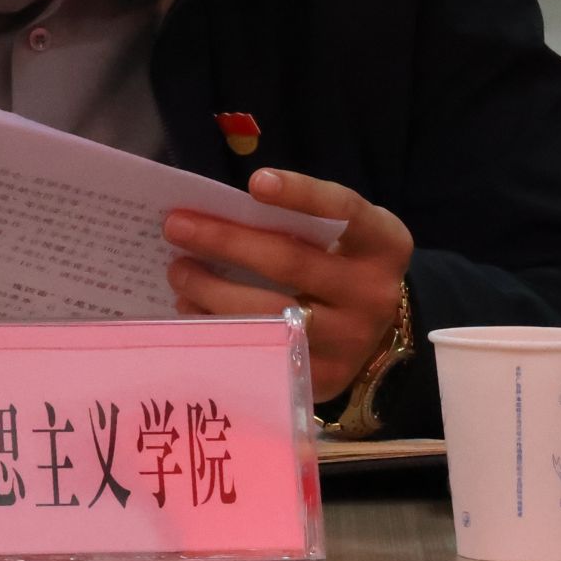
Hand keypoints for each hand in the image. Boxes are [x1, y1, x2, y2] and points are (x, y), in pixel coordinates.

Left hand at [162, 168, 412, 400]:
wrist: (373, 336)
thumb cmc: (340, 268)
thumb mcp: (339, 239)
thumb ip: (295, 222)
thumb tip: (212, 211)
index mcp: (383, 245)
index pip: (344, 211)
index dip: (301, 194)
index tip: (255, 182)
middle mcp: (373, 293)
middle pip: (290, 262)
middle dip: (225, 241)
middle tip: (177, 226)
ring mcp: (350, 342)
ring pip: (269, 313)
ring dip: (212, 289)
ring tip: (178, 270)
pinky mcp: (321, 379)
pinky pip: (259, 351)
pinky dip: (217, 328)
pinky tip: (191, 309)